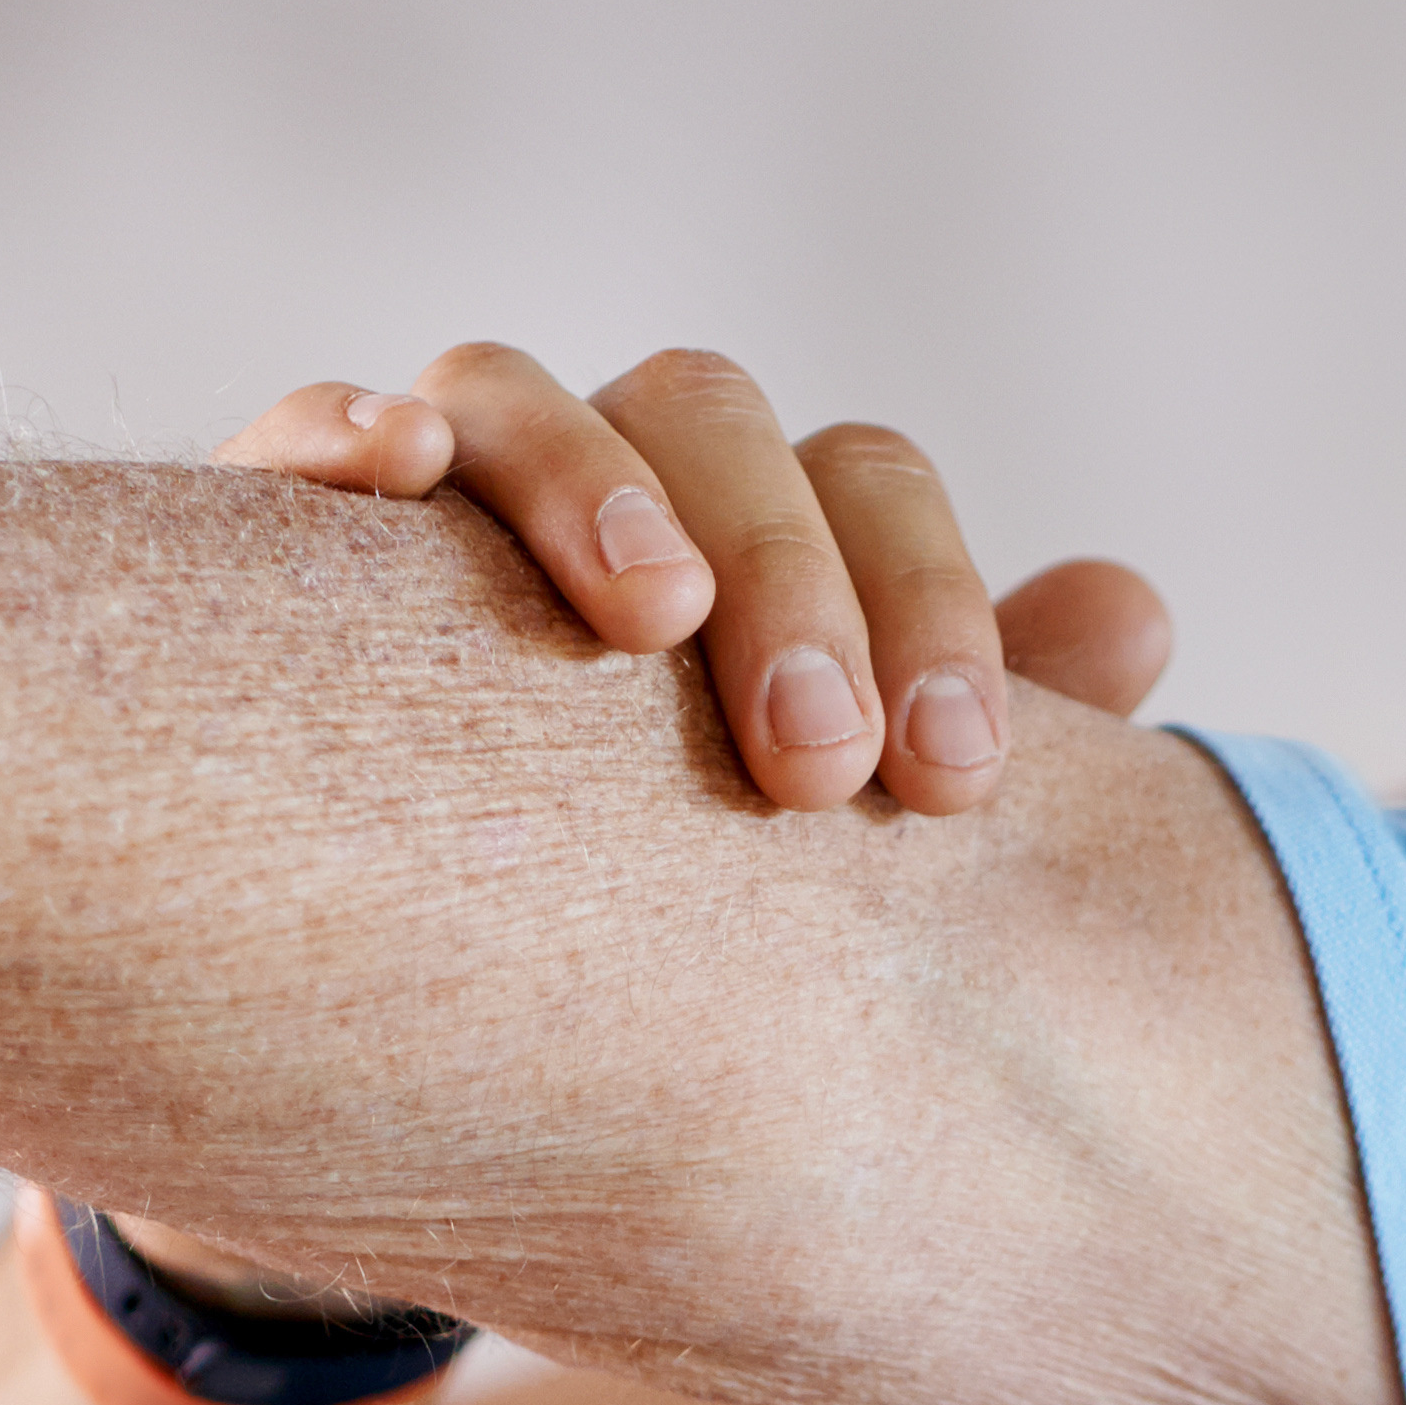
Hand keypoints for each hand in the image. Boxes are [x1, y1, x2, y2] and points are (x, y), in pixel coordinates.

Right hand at [215, 346, 1171, 822]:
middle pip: (710, 414)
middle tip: (818, 768)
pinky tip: (399, 472)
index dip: (933, 607)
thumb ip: (984, 731)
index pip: (866, 481)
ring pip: (515, 391)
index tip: (952, 782)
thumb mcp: (844, 837)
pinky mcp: (274, 546)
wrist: (423, 1013)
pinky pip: (301, 432)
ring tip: (648, 620)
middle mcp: (603, 475)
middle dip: (783, 572)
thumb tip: (1131, 612)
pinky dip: (346, 424)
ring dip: (590, 475)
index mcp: (751, 526)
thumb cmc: (676, 900)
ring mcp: (435, 496)